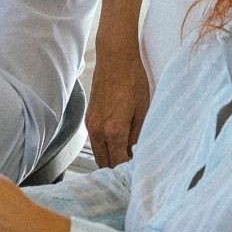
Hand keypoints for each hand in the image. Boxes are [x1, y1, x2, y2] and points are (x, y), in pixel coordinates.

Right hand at [85, 48, 149, 167]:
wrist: (115, 58)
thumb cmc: (131, 79)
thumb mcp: (143, 109)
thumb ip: (138, 135)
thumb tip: (137, 153)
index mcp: (114, 130)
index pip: (118, 162)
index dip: (128, 171)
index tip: (138, 173)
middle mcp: (98, 130)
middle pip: (104, 163)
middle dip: (117, 169)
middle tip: (132, 170)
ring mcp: (91, 124)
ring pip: (98, 153)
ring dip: (110, 159)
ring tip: (126, 159)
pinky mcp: (89, 118)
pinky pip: (95, 141)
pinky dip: (104, 148)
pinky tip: (117, 144)